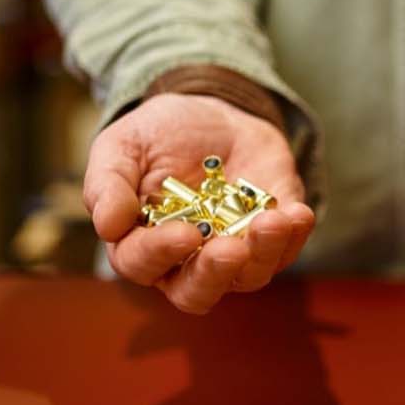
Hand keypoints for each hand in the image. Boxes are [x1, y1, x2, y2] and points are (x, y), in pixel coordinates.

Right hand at [84, 93, 315, 312]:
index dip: (160, 254)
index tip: (184, 233)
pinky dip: (294, 234)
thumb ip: (107, 183)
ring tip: (273, 221)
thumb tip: (109, 225)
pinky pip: (286, 248)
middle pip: (197, 292)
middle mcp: (188, 261)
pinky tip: (297, 213)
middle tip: (230, 249)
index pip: (144, 265)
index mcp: (142, 244)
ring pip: (249, 276)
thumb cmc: (157, 136)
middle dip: (214, 274)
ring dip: (263, 254)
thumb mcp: (122, 146)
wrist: (210, 112)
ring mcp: (234, 252)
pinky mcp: (272, 235)